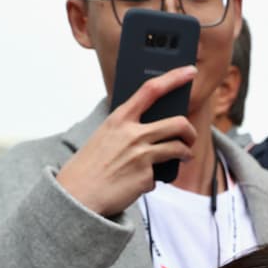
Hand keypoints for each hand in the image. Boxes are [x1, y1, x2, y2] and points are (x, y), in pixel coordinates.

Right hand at [56, 66, 197, 216]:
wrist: (78, 196)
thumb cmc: (89, 166)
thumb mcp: (104, 136)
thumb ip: (127, 129)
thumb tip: (155, 129)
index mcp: (120, 119)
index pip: (151, 89)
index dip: (174, 78)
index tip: (189, 71)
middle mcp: (133, 134)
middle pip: (178, 123)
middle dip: (190, 131)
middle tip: (190, 137)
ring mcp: (142, 156)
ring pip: (179, 148)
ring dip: (186, 153)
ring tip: (184, 156)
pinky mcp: (146, 177)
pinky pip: (159, 176)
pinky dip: (151, 180)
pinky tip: (137, 183)